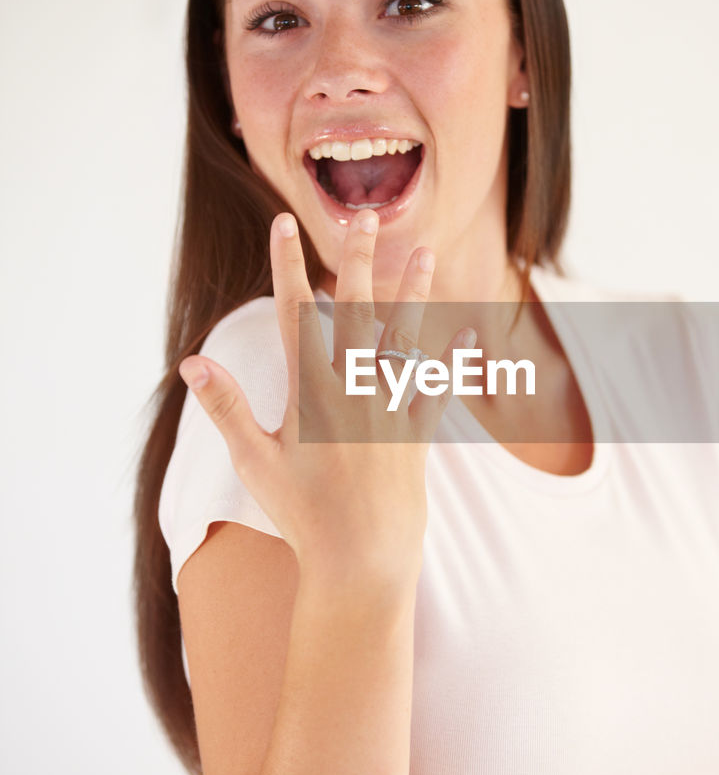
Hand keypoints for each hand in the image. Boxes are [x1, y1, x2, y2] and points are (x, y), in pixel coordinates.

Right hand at [178, 210, 472, 578]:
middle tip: (367, 216)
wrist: (361, 558)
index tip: (284, 223)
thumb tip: (192, 362)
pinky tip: (469, 333)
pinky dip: (453, 360)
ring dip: (415, 293)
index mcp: (311, 391)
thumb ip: (226, 407)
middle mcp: (354, 389)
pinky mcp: (418, 432)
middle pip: (356, 310)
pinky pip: (439, 387)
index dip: (287, 265)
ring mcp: (390, 407)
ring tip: (427, 253)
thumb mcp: (256, 460)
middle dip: (359, 259)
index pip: (294, 313)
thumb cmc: (301, 513)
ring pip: (405, 338)